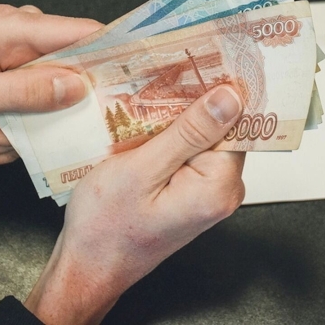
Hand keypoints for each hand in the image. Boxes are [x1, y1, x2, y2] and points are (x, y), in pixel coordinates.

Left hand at [0, 4, 99, 165]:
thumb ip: (22, 91)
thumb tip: (76, 87)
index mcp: (15, 29)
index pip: (85, 33)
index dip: (112, 60)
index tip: (124, 94)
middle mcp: (24, 35)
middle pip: (68, 78)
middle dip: (39, 117)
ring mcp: (21, 53)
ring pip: (48, 101)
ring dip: (13, 128)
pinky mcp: (17, 70)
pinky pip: (32, 104)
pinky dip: (8, 126)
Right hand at [24, 85, 245, 323]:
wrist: (87, 268)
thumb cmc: (105, 228)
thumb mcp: (141, 170)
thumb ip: (189, 133)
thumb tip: (230, 98)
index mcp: (218, 186)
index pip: (237, 121)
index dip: (219, 88)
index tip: (202, 57)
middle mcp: (222, 191)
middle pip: (222, 127)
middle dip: (194, 99)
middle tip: (164, 72)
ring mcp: (208, 193)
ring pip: (203, 137)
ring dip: (177, 116)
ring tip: (146, 99)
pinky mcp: (192, 192)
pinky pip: (190, 152)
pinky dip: (170, 135)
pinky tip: (145, 125)